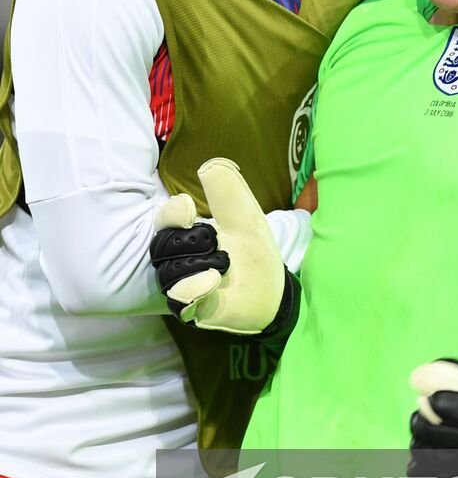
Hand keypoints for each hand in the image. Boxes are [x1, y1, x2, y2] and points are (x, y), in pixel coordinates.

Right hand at [150, 158, 287, 334]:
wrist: (275, 290)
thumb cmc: (254, 252)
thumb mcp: (245, 217)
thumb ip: (228, 192)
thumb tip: (208, 165)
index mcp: (188, 236)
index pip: (164, 221)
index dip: (171, 213)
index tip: (189, 207)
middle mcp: (178, 262)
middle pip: (163, 245)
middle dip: (191, 240)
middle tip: (217, 242)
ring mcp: (183, 288)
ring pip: (169, 272)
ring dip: (199, 263)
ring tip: (224, 264)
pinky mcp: (193, 311)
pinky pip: (180, 299)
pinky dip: (194, 287)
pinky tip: (213, 280)